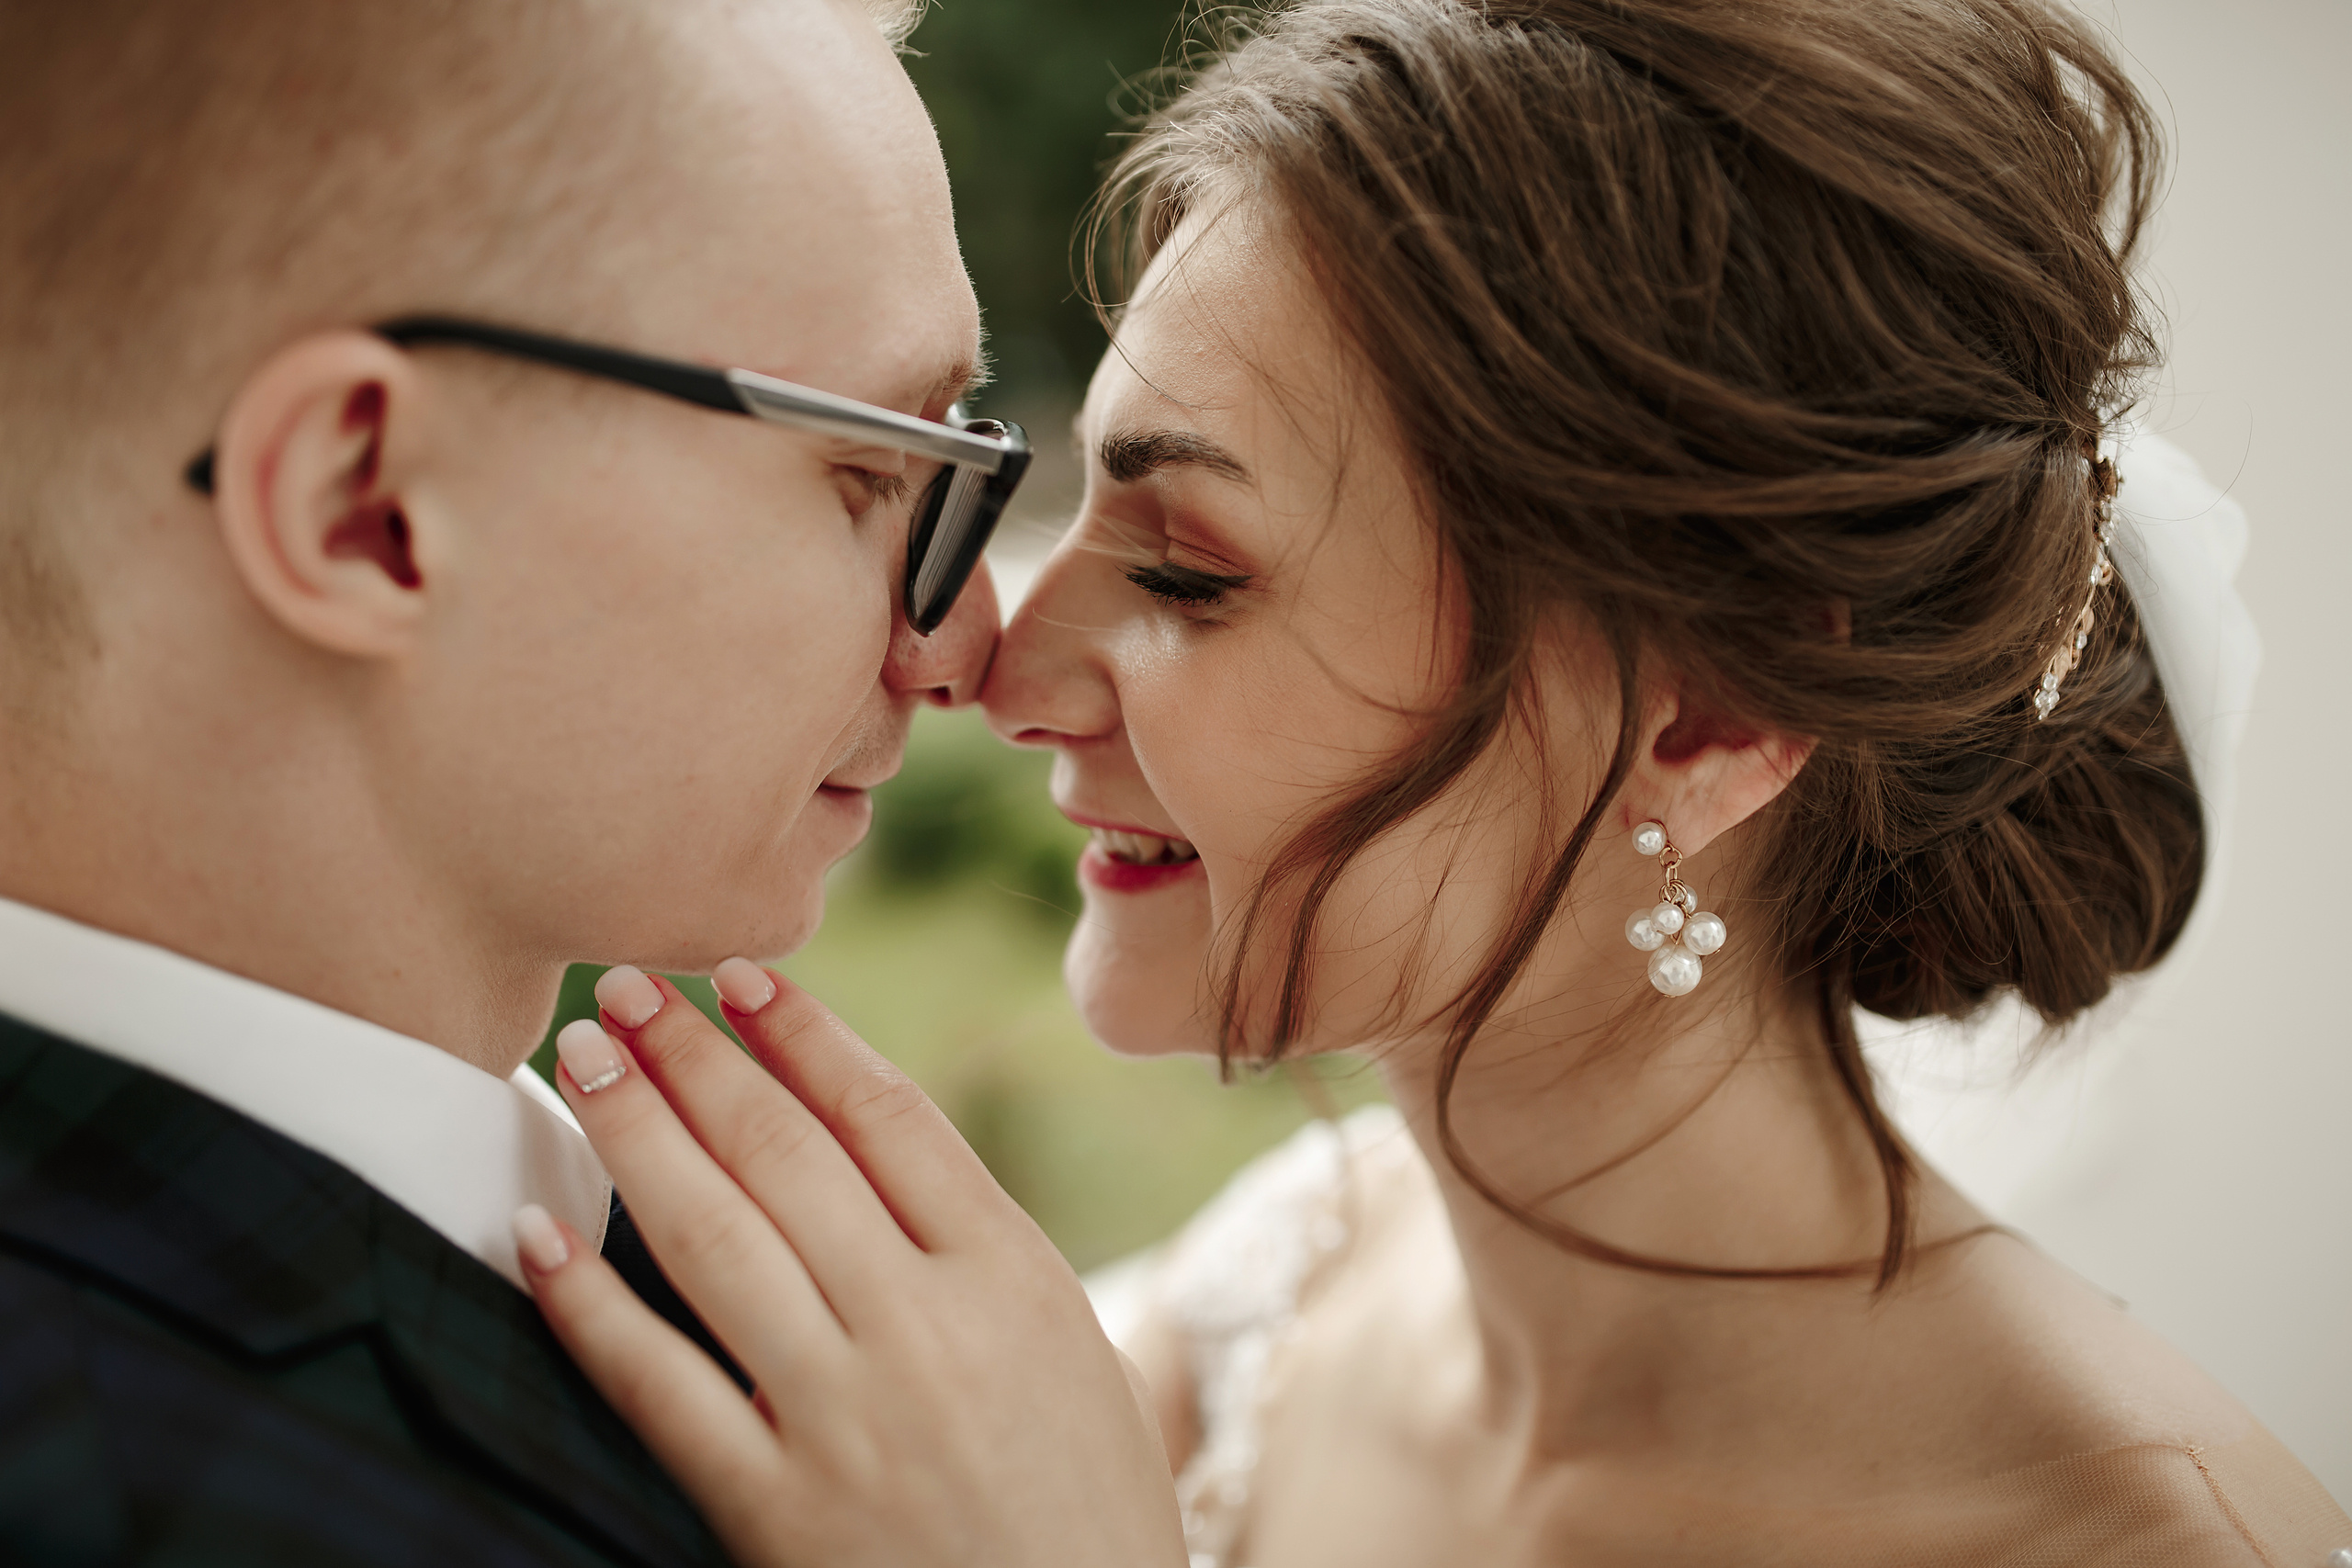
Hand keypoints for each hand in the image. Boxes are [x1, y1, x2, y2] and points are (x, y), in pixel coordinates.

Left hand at [512, 961, 1185, 1567]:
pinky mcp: (774, 1509)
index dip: (804, 1034)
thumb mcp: (1073, 1346)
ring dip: (636, 1134)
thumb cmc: (1085, 1502)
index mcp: (1013, 1278)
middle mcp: (925, 1330)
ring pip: (713, 1239)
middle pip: (786, 1155)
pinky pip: (658, 1386)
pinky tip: (539, 1235)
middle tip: (626, 987)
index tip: (739, 978)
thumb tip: (867, 1141)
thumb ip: (978, 1248)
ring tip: (582, 1059)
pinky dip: (589, 1305)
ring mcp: (845, 1418)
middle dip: (697, 1058)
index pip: (886, 1116)